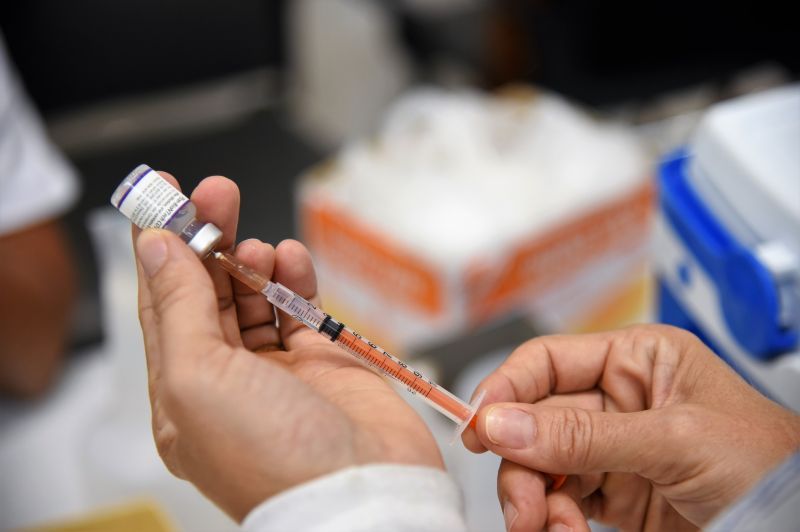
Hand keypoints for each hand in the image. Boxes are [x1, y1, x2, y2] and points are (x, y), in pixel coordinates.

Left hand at [133, 173, 441, 520]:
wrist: (363, 491)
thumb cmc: (271, 455)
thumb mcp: (197, 378)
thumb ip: (177, 307)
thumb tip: (155, 249)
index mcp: (182, 393)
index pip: (162, 304)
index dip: (160, 246)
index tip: (162, 195)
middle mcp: (227, 381)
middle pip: (209, 292)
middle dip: (209, 239)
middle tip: (217, 192)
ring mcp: (277, 371)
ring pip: (255, 296)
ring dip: (253, 260)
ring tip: (256, 245)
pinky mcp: (322, 363)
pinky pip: (301, 308)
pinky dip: (295, 279)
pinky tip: (292, 260)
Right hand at [463, 325, 799, 530]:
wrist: (798, 526)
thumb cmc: (769, 463)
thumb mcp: (673, 440)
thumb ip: (584, 435)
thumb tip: (503, 423)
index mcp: (636, 359)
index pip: (549, 361)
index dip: (507, 387)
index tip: (477, 422)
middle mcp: (617, 399)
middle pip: (534, 420)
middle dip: (519, 461)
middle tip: (519, 503)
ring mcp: (610, 449)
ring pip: (539, 464)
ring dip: (532, 498)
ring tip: (545, 527)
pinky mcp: (610, 494)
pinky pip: (558, 501)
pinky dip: (550, 520)